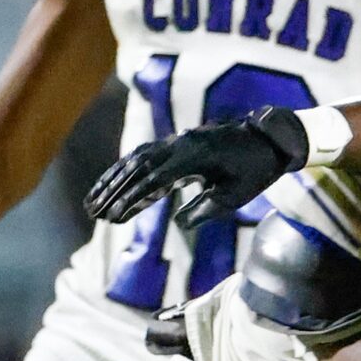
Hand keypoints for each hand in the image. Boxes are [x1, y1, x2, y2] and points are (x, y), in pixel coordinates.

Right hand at [87, 108, 310, 230]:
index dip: (133, 198)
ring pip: (136, 159)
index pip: (156, 179)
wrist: (268, 139)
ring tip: (91, 201)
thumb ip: (206, 208)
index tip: (114, 216)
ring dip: (112, 180)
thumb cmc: (255, 170)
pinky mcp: (176, 144)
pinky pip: (144, 155)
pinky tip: (110, 184)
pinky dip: (124, 170)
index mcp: (196, 157)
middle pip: (138, 168)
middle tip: (93, 212)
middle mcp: (181, 145)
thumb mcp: (235, 196)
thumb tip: (178, 221)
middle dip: (113, 191)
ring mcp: (177, 142)